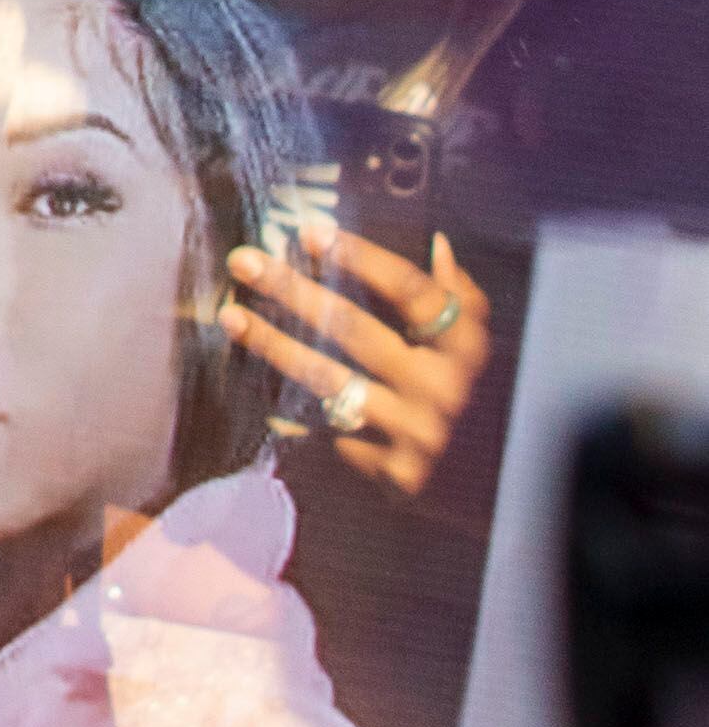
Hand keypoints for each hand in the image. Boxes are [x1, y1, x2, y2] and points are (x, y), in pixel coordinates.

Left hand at [222, 215, 494, 499]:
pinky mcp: (393, 472)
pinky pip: (326, 428)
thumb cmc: (478, 402)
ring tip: (229, 316)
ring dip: (273, 344)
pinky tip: (249, 382)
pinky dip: (288, 405)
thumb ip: (459, 297)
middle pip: (355, 328)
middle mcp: (443, 389)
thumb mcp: (480, 349)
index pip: (409, 291)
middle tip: (243, 261)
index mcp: (466, 349)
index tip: (310, 233)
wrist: (496, 493)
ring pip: (330, 379)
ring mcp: (416, 433)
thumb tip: (437, 243)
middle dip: (293, 290)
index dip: (360, 258)